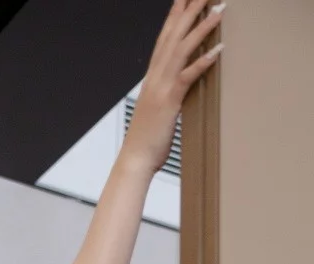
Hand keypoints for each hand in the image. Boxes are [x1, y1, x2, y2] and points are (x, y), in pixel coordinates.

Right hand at [123, 0, 223, 175]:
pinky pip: (188, 76)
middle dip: (189, 11)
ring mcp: (161, 87)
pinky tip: (218, 49)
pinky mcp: (169, 101)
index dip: (173, 16)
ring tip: (218, 9)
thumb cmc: (145, 139)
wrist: (134, 160)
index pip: (163, 38)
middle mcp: (155, 77)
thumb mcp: (156, 109)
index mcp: (152, 77)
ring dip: (201, 27)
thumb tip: (179, 84)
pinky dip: (203, 61)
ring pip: (182, 49)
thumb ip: (167, 93)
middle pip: (173, 35)